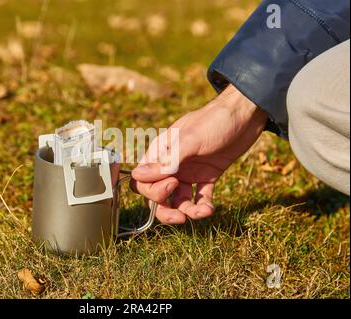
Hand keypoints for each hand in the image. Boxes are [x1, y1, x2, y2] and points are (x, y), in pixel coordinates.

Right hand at [131, 85, 267, 223]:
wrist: (246, 115)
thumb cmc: (214, 120)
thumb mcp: (190, 140)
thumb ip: (166, 161)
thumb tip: (138, 176)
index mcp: (161, 152)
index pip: (143, 180)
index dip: (152, 190)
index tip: (173, 183)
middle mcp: (171, 165)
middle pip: (158, 196)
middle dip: (166, 209)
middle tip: (181, 215)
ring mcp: (189, 172)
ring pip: (178, 201)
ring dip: (187, 211)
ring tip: (203, 212)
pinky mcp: (207, 176)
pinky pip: (200, 197)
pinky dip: (203, 206)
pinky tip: (210, 208)